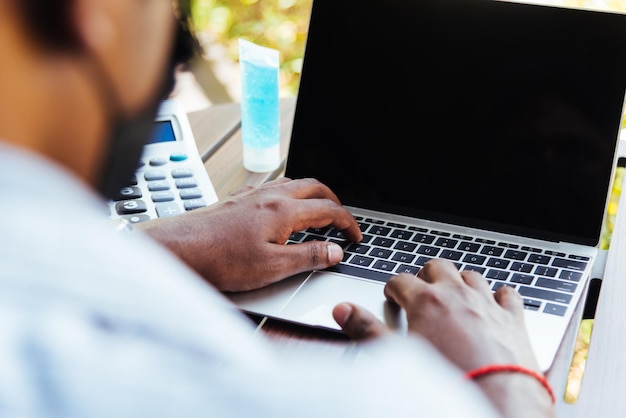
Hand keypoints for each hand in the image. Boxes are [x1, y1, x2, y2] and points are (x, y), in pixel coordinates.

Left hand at [137, 177, 361, 290]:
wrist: (178, 249)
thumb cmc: (219, 259)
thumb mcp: (272, 267)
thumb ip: (308, 256)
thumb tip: (335, 251)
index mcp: (283, 211)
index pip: (328, 209)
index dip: (348, 223)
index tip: (355, 236)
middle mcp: (269, 196)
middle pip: (314, 186)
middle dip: (334, 200)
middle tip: (342, 218)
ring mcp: (252, 194)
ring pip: (292, 183)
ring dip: (311, 194)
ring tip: (317, 211)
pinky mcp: (237, 199)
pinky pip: (272, 186)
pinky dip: (288, 194)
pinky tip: (280, 208)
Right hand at [333, 259, 552, 417]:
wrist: (496, 404)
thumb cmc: (448, 383)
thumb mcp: (397, 357)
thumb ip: (367, 329)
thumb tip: (344, 311)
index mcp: (426, 301)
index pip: (401, 279)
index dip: (393, 287)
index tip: (392, 296)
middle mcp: (458, 295)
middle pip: (438, 267)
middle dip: (426, 275)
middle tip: (421, 290)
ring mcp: (488, 304)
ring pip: (472, 276)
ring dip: (461, 281)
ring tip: (454, 295)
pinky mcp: (514, 319)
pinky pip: (507, 293)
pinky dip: (498, 295)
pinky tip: (494, 303)